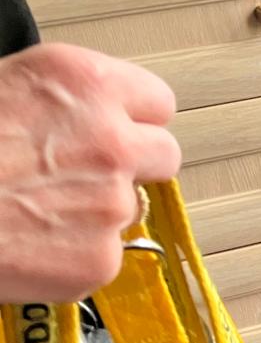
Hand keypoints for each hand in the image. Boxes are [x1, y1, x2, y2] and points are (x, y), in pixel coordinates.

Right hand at [0, 44, 181, 302]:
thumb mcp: (1, 88)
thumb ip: (58, 101)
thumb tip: (75, 114)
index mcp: (84, 83)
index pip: (156, 101)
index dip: (133, 119)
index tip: (118, 129)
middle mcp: (111, 140)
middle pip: (162, 155)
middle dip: (132, 165)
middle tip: (83, 175)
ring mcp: (112, 204)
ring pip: (130, 209)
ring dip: (97, 212)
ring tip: (35, 210)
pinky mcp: (100, 259)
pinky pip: (103, 256)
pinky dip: (72, 256)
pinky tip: (28, 244)